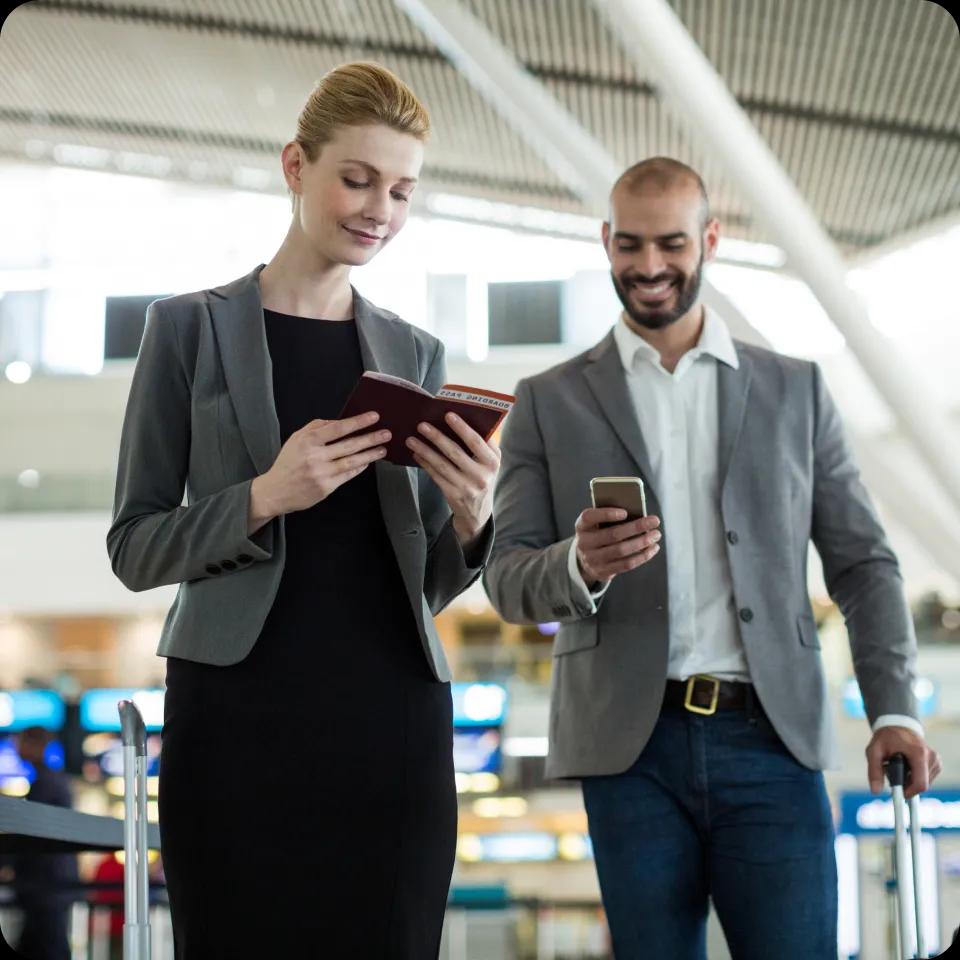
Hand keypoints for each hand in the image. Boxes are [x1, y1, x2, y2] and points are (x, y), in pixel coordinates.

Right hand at [250, 412, 388, 525]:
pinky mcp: (326, 487)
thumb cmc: (287, 463)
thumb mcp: (296, 439)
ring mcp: (322, 473)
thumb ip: (316, 427)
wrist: (275, 491)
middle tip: (386, 433)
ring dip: (370, 454)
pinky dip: (359, 467)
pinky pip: (348, 474)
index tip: (373, 417)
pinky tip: (368, 461)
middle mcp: (315, 457)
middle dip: (370, 438)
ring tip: (382, 448)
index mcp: (307, 441)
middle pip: (349, 445)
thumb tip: (339, 421)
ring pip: (352, 461)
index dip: (357, 422)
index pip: (338, 428)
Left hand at [405, 413, 499, 543]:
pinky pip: (436, 476)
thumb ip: (482, 444)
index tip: (447, 415)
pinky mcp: (454, 495)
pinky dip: (425, 464)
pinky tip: (417, 454)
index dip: (462, 428)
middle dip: (437, 437)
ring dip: (425, 450)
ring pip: (442, 465)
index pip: (476, 442)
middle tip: (422, 425)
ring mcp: (468, 487)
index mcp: (493, 462)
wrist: (478, 511)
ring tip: (411, 439)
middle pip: (456, 452)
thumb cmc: (482, 477)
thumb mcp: (489, 462)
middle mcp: (482, 475)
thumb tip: (464, 418)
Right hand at [575, 507, 661, 586]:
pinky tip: (653, 548)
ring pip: (621, 551)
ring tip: (656, 535)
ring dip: (642, 542)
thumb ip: (610, 518)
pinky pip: (626, 564)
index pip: (589, 517)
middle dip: (636, 527)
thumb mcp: (597, 524)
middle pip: (612, 535)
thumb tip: (638, 514)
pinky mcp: (603, 572)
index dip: (606, 514)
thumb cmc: (598, 534)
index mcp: (582, 526)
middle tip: (655, 521)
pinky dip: (642, 556)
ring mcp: (592, 560)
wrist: (585, 559)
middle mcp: (584, 543)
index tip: (625, 512)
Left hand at [866, 726, 940, 799]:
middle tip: (892, 771)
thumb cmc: (885, 738)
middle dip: (906, 784)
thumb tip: (875, 791)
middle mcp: (931, 757)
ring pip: (923, 783)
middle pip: (921, 785)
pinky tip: (906, 766)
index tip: (897, 794)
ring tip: (898, 766)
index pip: (920, 784)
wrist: (897, 726)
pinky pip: (926, 779)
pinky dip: (914, 776)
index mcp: (919, 753)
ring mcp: (936, 760)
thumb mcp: (874, 751)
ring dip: (909, 780)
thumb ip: (874, 771)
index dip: (908, 792)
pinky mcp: (936, 763)